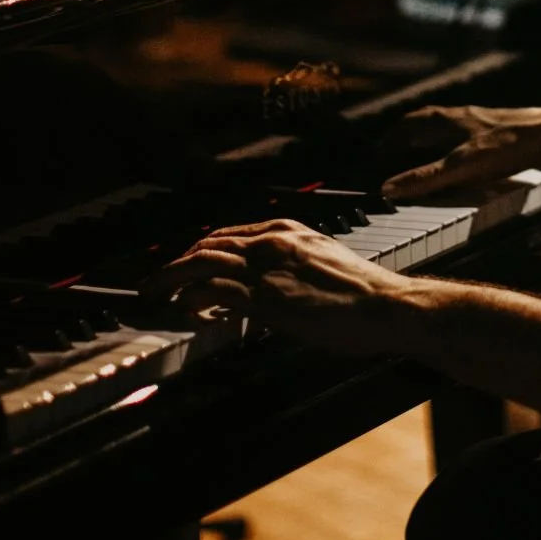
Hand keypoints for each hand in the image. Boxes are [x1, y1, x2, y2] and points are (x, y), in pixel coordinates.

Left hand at [145, 218, 410, 352]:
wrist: (385, 305)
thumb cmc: (366, 294)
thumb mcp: (325, 265)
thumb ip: (297, 268)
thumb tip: (281, 285)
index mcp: (288, 231)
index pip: (231, 234)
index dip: (204, 249)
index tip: (188, 263)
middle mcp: (271, 241)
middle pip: (209, 243)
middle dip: (178, 261)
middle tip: (158, 279)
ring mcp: (265, 267)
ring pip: (201, 261)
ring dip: (171, 276)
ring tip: (154, 292)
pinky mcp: (263, 296)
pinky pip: (211, 289)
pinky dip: (190, 296)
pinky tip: (183, 308)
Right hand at [380, 102, 540, 199]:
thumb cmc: (510, 145)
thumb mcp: (460, 168)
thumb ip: (425, 179)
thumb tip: (389, 188)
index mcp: (448, 119)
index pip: (409, 123)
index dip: (391, 138)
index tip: (378, 153)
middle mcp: (464, 117)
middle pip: (428, 123)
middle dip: (409, 137)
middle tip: (395, 153)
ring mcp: (484, 125)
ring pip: (449, 130)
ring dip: (432, 142)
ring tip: (425, 158)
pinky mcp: (502, 136)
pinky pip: (469, 140)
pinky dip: (456, 150)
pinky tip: (465, 164)